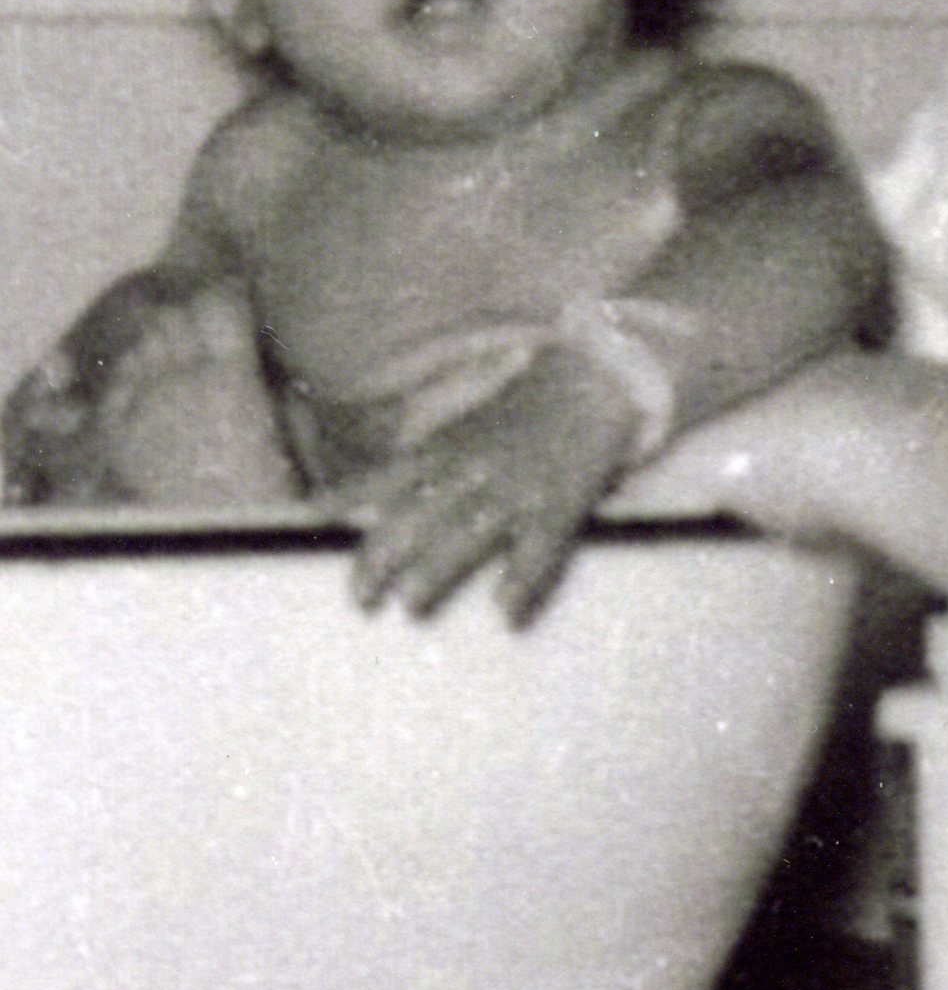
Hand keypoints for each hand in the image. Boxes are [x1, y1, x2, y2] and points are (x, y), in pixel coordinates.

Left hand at [14, 282, 301, 505]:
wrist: (221, 545)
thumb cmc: (272, 494)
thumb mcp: (291, 427)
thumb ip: (274, 380)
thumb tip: (262, 348)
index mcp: (230, 378)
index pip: (219, 303)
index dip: (229, 296)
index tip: (238, 299)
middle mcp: (179, 382)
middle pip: (176, 316)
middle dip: (195, 318)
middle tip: (212, 333)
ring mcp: (141, 406)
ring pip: (144, 344)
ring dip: (165, 346)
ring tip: (184, 362)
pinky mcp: (117, 430)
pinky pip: (119, 380)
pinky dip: (137, 376)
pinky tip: (156, 390)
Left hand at [351, 340, 642, 625]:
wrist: (594, 378)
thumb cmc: (527, 409)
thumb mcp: (466, 428)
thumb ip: (429, 463)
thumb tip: (384, 498)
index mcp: (448, 449)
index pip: (384, 479)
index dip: (346, 499)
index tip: (311, 523)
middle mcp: (472, 469)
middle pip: (417, 516)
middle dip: (383, 557)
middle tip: (359, 599)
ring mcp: (514, 488)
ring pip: (467, 532)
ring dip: (436, 568)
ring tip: (411, 605)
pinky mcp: (558, 504)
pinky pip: (537, 548)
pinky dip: (521, 579)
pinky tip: (505, 611)